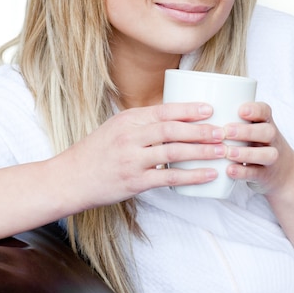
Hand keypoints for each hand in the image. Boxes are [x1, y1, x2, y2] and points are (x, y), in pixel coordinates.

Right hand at [54, 102, 225, 209]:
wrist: (70, 179)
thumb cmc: (96, 153)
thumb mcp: (115, 128)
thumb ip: (142, 124)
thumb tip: (175, 119)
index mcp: (127, 120)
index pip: (163, 111)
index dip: (189, 109)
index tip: (211, 109)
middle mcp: (130, 137)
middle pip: (172, 130)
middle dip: (201, 130)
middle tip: (223, 131)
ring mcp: (131, 160)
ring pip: (174, 153)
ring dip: (201, 151)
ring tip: (222, 151)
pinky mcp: (134, 182)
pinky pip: (169, 178)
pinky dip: (191, 176)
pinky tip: (208, 175)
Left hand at [223, 101, 293, 193]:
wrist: (283, 172)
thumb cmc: (257, 143)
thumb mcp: (253, 128)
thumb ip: (234, 119)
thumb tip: (199, 108)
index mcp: (266, 122)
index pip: (265, 111)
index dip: (254, 110)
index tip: (240, 110)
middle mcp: (272, 138)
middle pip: (267, 132)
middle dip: (246, 131)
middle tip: (226, 131)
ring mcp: (271, 157)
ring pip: (266, 154)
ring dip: (246, 153)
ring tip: (227, 152)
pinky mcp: (265, 175)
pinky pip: (256, 173)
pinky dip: (243, 172)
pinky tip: (229, 170)